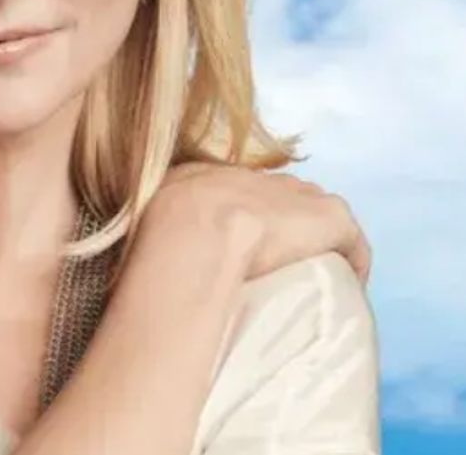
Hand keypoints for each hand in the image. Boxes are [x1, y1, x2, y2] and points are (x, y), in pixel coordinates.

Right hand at [142, 162, 371, 284]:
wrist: (194, 233)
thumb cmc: (155, 239)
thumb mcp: (134, 227)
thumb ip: (141, 238)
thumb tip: (112, 279)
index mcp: (207, 176)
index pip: (235, 193)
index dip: (242, 221)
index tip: (241, 251)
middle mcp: (256, 177)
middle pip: (280, 199)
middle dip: (282, 227)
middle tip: (277, 268)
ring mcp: (294, 194)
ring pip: (316, 218)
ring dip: (317, 245)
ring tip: (312, 280)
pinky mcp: (328, 216)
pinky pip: (352, 243)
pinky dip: (354, 263)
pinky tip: (351, 289)